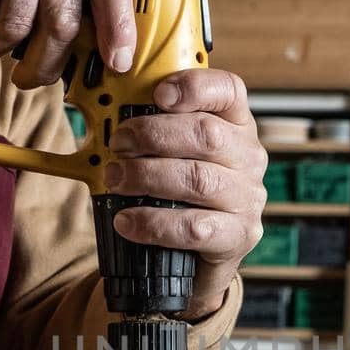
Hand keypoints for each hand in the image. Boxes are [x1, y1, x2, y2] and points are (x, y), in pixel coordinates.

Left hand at [104, 70, 267, 320]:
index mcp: (235, 126)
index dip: (194, 87)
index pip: (229, 91)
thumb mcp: (172, 155)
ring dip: (147, 177)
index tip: (158, 95)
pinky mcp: (238, 236)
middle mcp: (249, 158)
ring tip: (115, 179)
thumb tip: (100, 111)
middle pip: (207, 134)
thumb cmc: (179, 198)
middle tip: (118, 144)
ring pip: (198, 179)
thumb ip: (152, 130)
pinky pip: (194, 227)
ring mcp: (247, 198)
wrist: (196, 262)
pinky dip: (154, 223)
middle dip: (154, 135)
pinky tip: (127, 221)